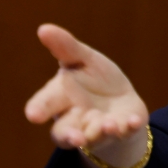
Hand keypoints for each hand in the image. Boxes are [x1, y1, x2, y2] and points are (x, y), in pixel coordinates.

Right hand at [25, 24, 148, 167]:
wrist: (119, 100)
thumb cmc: (93, 78)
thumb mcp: (82, 59)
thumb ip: (66, 48)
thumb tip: (43, 28)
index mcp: (61, 98)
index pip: (45, 104)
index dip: (39, 109)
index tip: (33, 115)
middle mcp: (75, 119)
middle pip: (65, 132)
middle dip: (70, 135)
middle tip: (77, 138)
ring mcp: (98, 129)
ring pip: (94, 137)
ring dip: (101, 131)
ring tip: (109, 124)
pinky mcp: (122, 130)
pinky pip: (125, 132)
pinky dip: (129, 127)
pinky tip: (133, 121)